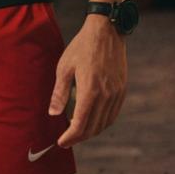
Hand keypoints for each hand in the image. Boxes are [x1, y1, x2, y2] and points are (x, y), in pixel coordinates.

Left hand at [48, 15, 126, 146]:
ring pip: (104, 123)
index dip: (70, 137)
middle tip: (67, 140)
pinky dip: (102, 122)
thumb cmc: (81, 46)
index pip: (80, 124)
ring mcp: (116, 93)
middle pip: (93, 128)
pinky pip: (112, 114)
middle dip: (79, 137)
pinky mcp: (122, 90)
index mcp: (90, 90)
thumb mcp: (65, 67)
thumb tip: (53, 114)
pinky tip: (93, 120)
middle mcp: (106, 95)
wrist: (106, 31)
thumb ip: (59, 93)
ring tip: (78, 131)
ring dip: (91, 131)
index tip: (61, 142)